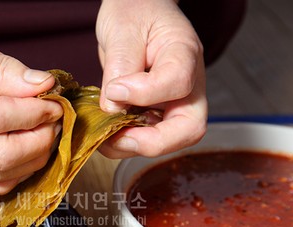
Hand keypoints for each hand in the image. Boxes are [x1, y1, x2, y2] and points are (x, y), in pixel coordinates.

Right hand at [0, 0, 62, 193]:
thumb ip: (5, 69)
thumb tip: (44, 87)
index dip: (36, 113)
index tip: (55, 102)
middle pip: (0, 156)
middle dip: (39, 141)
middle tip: (55, 121)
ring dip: (31, 161)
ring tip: (44, 136)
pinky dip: (10, 178)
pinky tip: (25, 158)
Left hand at [96, 0, 206, 158]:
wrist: (136, 11)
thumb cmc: (135, 12)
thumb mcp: (123, 30)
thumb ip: (119, 68)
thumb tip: (112, 108)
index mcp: (184, 53)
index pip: (177, 82)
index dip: (144, 93)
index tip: (113, 88)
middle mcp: (188, 84)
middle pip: (189, 128)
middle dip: (151, 142)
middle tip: (117, 137)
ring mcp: (175, 103)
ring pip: (169, 141)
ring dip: (133, 146)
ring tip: (103, 136)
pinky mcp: (156, 114)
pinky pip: (147, 138)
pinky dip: (125, 142)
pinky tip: (106, 131)